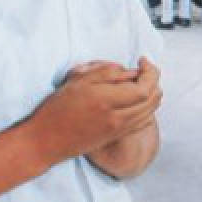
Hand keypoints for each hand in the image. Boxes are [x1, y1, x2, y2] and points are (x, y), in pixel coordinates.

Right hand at [27, 59, 161, 166]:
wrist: (46, 140)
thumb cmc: (58, 108)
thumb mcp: (78, 81)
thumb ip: (107, 73)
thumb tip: (131, 72)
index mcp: (107, 101)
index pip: (145, 88)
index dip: (150, 72)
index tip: (142, 61)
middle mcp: (118, 118)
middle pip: (152, 100)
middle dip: (154, 81)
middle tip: (144, 69)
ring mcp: (119, 130)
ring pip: (150, 112)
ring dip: (153, 94)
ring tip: (142, 82)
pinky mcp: (116, 137)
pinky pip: (143, 122)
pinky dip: (147, 108)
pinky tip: (137, 99)